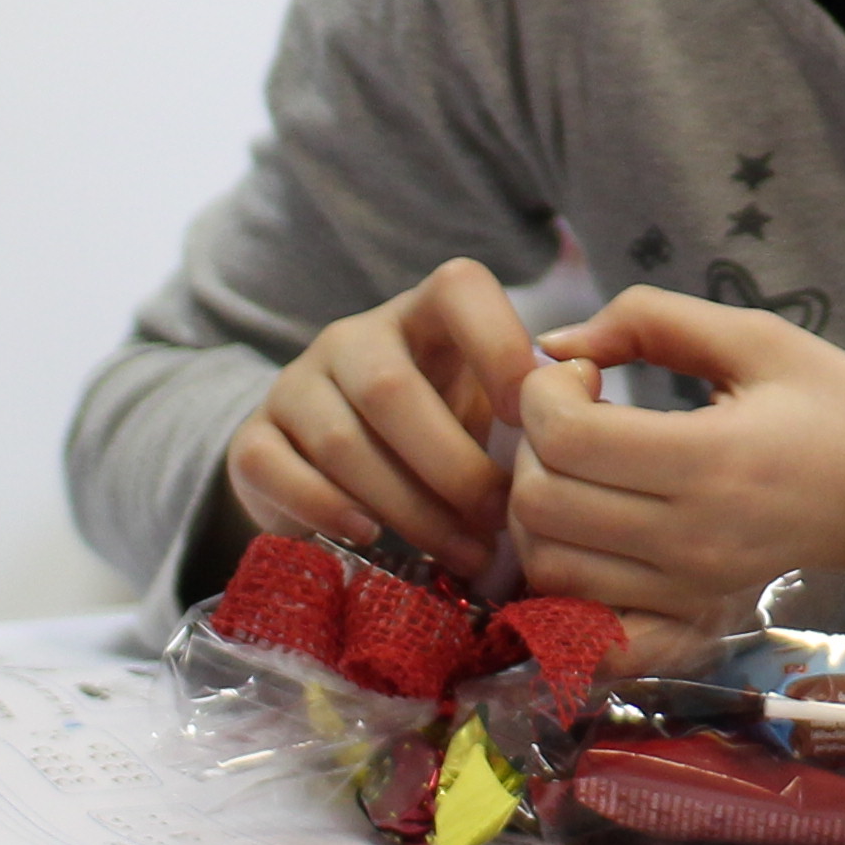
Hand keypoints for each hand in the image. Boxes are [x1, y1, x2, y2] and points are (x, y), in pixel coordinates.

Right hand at [224, 258, 532, 580]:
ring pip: (343, 442)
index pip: (460, 288)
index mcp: (425, 313)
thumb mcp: (486, 409)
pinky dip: (328, 510)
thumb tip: (591, 407)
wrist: (329, 466)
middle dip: (454, 468)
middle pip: (393, 389)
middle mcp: (354, 337)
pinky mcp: (254, 438)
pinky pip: (279, 470)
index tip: (530, 415)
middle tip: (497, 527)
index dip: (500, 344)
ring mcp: (296, 384)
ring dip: (409, 508)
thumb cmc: (438, 433)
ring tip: (460, 556)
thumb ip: (533, 408)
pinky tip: (371, 538)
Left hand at [501, 286, 844, 624]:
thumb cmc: (830, 404)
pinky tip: (585, 547)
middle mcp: (696, 541)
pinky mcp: (693, 626)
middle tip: (574, 419)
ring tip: (583, 475)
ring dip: (541, 514)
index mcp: (713, 460)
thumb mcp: (754, 339)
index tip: (580, 373)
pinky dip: (565, 601)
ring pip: (550, 570)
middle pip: (543, 504)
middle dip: (532, 448)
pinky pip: (593, 640)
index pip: (566, 438)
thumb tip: (556, 340)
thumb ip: (650, 320)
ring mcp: (692, 594)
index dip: (543, 393)